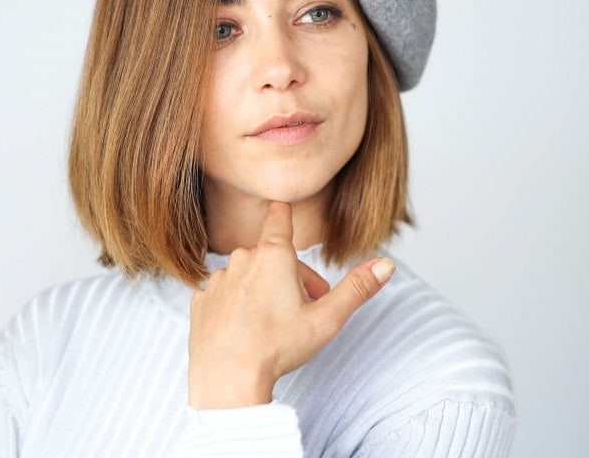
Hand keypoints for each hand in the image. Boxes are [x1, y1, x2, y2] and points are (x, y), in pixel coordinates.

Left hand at [187, 201, 395, 408]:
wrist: (227, 381)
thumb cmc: (278, 348)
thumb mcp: (327, 318)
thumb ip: (358, 288)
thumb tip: (386, 264)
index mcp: (273, 255)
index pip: (279, 217)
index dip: (284, 212)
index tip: (282, 206)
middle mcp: (242, 258)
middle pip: (272, 256)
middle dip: (290, 277)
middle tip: (304, 310)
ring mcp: (219, 279)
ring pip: (248, 275)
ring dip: (262, 290)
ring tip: (273, 324)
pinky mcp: (202, 300)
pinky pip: (225, 294)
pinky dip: (236, 305)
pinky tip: (245, 329)